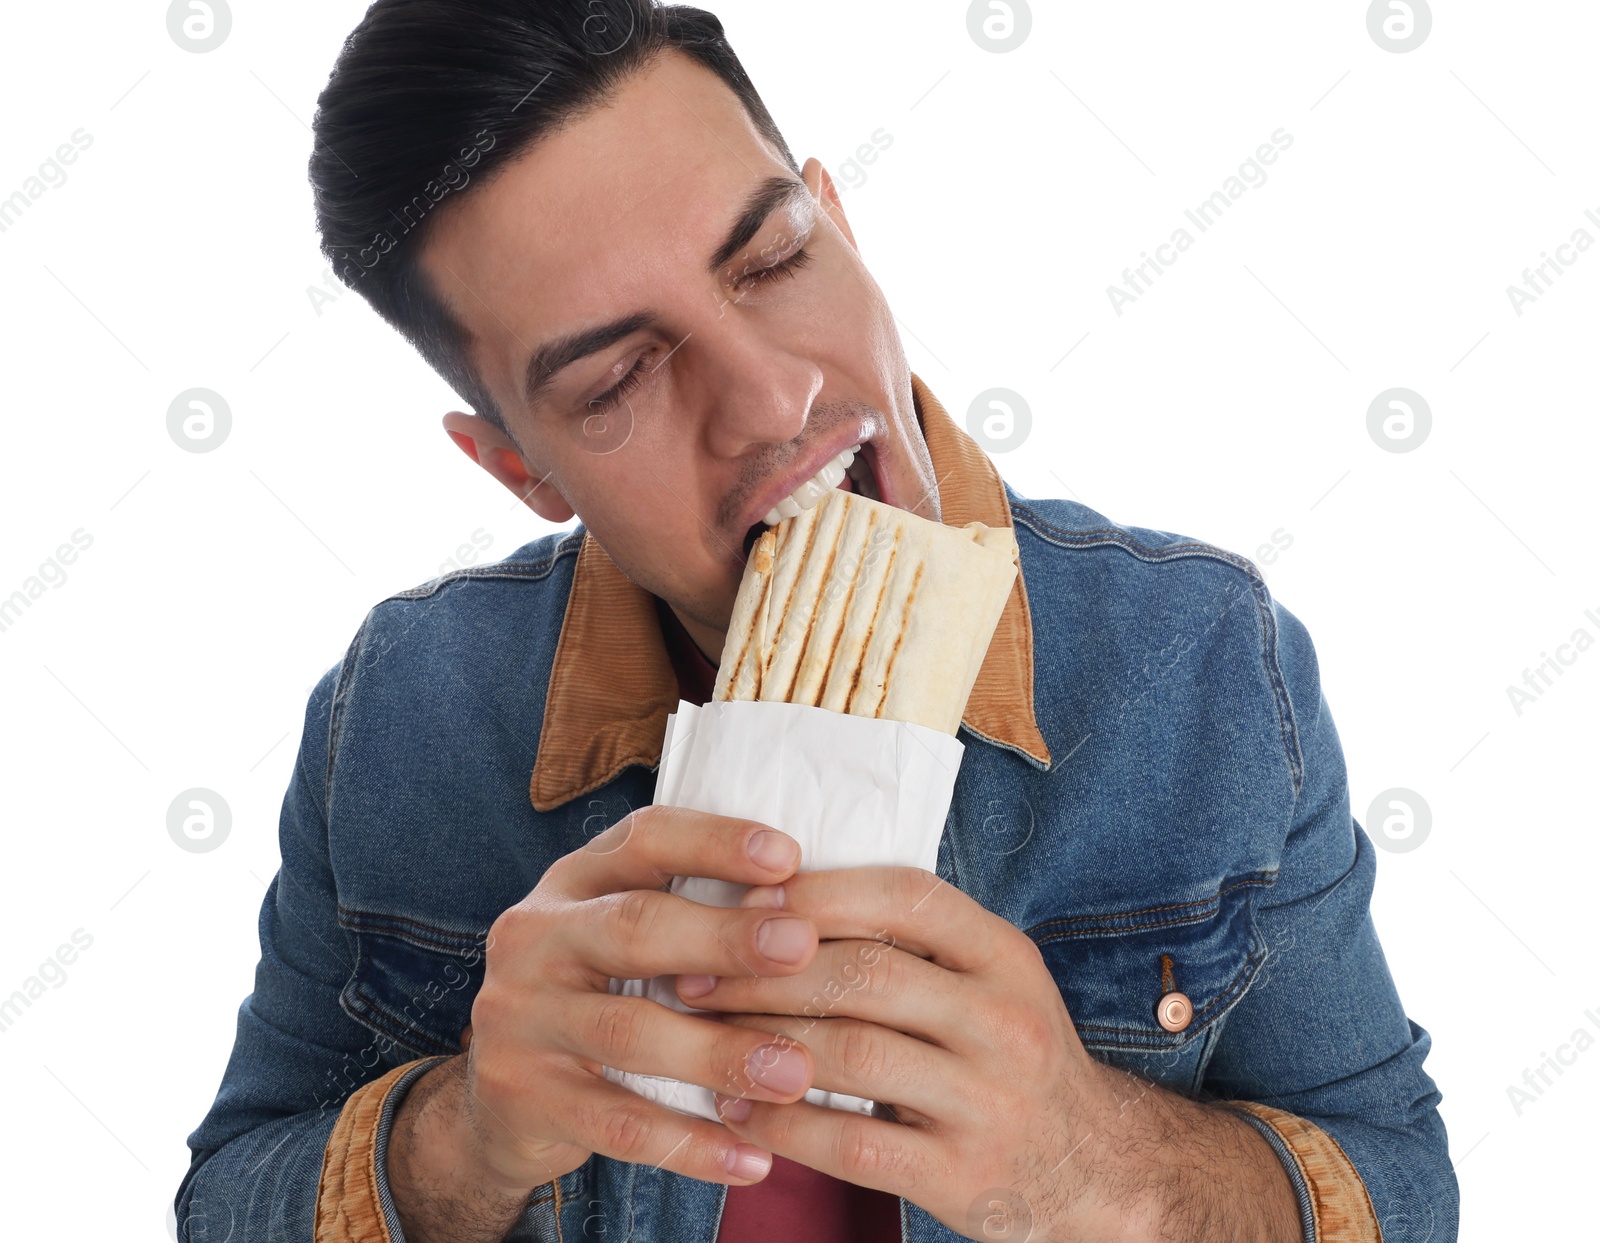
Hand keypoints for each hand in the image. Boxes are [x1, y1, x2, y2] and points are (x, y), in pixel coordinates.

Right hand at [389, 806, 831, 1241]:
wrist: (501, 1100)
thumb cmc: (598, 995)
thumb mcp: (627, 938)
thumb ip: (694, 914)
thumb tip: (803, 906)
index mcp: (573, 882)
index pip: (643, 839)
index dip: (714, 842)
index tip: (788, 856)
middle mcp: (535, 936)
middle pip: (634, 927)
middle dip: (724, 937)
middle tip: (802, 947)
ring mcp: (519, 1017)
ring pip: (630, 1032)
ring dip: (720, 1053)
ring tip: (795, 1073)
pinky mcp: (521, 1095)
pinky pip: (617, 1124)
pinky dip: (690, 1143)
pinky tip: (751, 1156)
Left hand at [675, 866, 1299, 1242]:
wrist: (1093, 1167)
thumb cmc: (1007, 1054)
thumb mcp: (988, 981)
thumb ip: (911, 942)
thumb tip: (777, 898)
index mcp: (1005, 955)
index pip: (907, 897)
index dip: (819, 893)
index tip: (742, 900)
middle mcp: (1006, 1020)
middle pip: (868, 974)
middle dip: (765, 973)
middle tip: (691, 974)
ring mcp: (990, 1101)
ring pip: (855, 1057)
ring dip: (762, 1045)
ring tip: (698, 1038)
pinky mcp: (965, 1174)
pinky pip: (855, 1145)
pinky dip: (784, 1126)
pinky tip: (736, 1114)